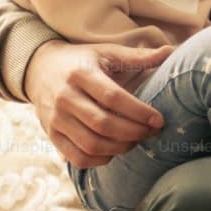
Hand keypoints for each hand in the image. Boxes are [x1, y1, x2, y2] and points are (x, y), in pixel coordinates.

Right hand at [23, 39, 172, 168]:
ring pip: (91, 144)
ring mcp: (56, 119)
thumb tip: (171, 50)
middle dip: (134, 132)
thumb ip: (138, 56)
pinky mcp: (51, 135)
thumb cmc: (82, 61)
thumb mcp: (107, 53)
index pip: (113, 98)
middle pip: (103, 124)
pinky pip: (78, 157)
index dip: (138, 112)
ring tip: (137, 140)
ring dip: (121, 147)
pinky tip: (115, 150)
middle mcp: (65, 98)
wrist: (39, 69)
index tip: (159, 120)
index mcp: (81, 74)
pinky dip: (101, 160)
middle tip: (153, 132)